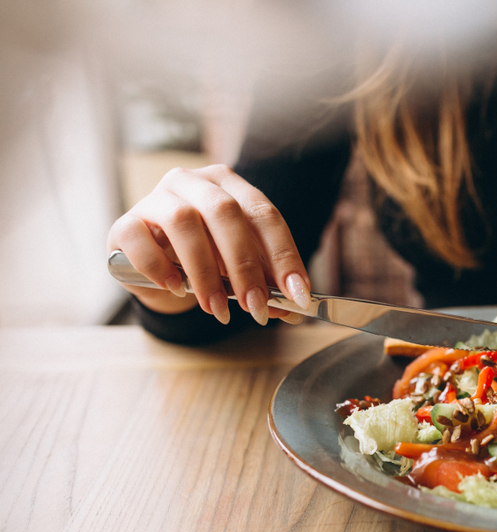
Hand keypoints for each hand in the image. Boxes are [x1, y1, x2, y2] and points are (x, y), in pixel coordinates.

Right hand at [107, 164, 309, 325]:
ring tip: (217, 309)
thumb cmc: (205, 260)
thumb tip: (291, 310)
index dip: (284, 255)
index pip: (264, 214)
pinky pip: (139, 238)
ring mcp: (156, 197)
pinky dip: (160, 267)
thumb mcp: (238, 270)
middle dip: (245, 266)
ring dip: (205, 272)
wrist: (153, 266)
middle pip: (226, 213)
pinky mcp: (125, 222)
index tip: (297, 294)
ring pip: (184, 221)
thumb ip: (264, 284)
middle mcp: (194, 182)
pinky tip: (176, 289)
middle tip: (256, 307)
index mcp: (230, 185)